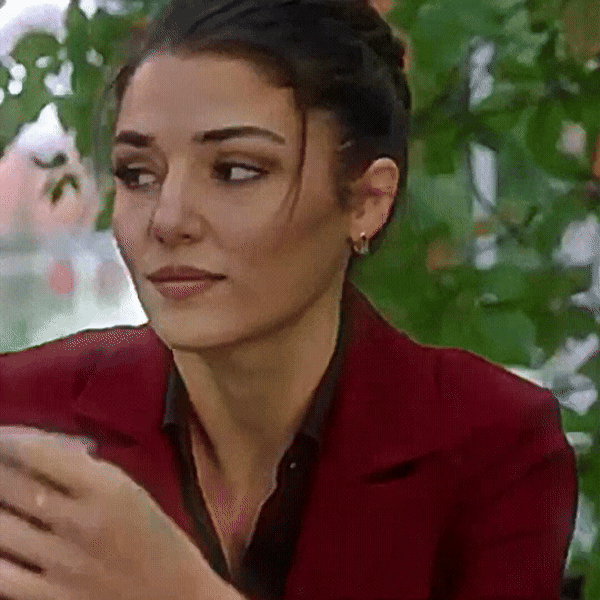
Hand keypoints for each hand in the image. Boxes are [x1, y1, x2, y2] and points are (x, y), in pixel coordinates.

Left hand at [0, 427, 240, 599]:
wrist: (178, 598)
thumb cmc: (158, 540)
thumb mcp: (132, 492)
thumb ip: (90, 471)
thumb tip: (45, 452)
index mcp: (107, 487)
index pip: (37, 454)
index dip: (8, 440)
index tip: (2, 438)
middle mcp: (79, 521)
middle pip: (10, 485)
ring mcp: (60, 563)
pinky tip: (1, 539)